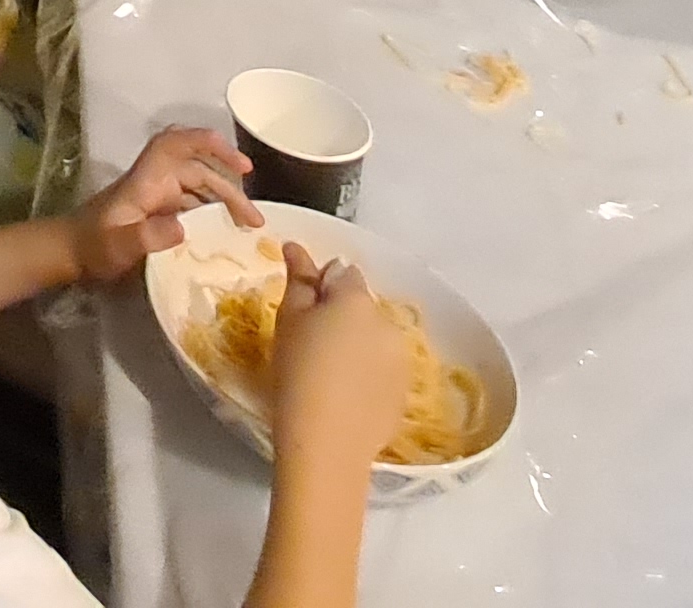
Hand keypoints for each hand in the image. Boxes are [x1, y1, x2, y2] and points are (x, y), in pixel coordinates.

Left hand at [68, 124, 259, 282]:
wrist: (70, 253)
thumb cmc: (92, 246)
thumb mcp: (118, 245)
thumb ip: (146, 236)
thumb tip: (184, 227)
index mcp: (145, 180)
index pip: (175, 144)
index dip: (206, 142)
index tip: (239, 162)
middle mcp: (154, 181)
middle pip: (197, 170)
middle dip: (228, 186)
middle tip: (254, 217)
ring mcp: (157, 195)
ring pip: (198, 186)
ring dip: (224, 200)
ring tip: (249, 225)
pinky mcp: (158, 211)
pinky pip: (192, 204)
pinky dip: (212, 212)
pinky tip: (227, 231)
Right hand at [266, 244, 409, 471]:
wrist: (326, 443)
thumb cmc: (296, 374)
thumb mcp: (287, 321)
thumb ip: (297, 280)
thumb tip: (297, 249)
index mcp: (356, 299)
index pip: (342, 273)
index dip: (320, 287)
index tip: (301, 311)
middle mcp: (386, 322)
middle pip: (361, 306)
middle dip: (341, 315)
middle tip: (310, 344)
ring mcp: (400, 358)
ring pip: (374, 337)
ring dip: (356, 343)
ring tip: (329, 374)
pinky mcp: (404, 391)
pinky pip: (383, 368)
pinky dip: (367, 373)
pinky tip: (345, 395)